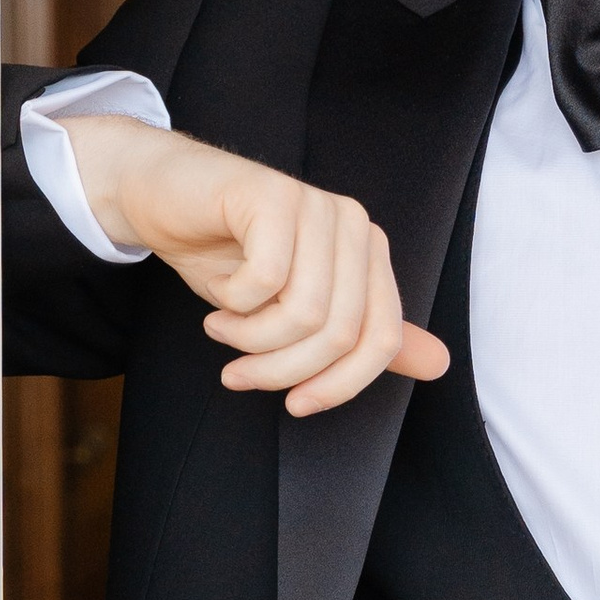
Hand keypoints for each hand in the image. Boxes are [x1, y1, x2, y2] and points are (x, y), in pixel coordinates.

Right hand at [65, 117, 449, 417]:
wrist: (160, 194)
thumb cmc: (227, 254)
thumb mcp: (294, 307)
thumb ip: (361, 334)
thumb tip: (439, 365)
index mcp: (370, 253)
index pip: (382, 340)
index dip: (339, 386)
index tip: (293, 405)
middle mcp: (354, 225)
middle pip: (341, 334)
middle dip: (281, 370)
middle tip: (237, 373)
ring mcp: (317, 205)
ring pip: (304, 313)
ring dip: (250, 340)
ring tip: (221, 329)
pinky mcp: (274, 196)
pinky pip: (264, 281)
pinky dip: (232, 302)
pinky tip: (217, 289)